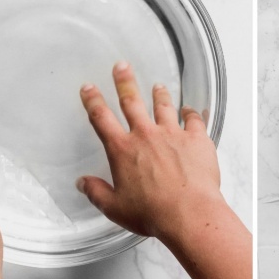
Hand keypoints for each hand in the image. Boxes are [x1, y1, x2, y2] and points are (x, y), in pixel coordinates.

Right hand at [76, 61, 251, 278]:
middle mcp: (146, 135)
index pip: (102, 119)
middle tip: (121, 66)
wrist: (188, 212)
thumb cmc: (152, 212)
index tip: (89, 88)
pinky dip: (191, 113)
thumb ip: (97, 192)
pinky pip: (193, 119)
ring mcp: (172, 133)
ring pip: (163, 105)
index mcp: (122, 150)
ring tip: (158, 86)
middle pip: (132, 101)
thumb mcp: (115, 207)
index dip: (93, 101)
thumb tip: (82, 183)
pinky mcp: (196, 138)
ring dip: (159, 94)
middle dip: (124, 82)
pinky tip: (190, 110)